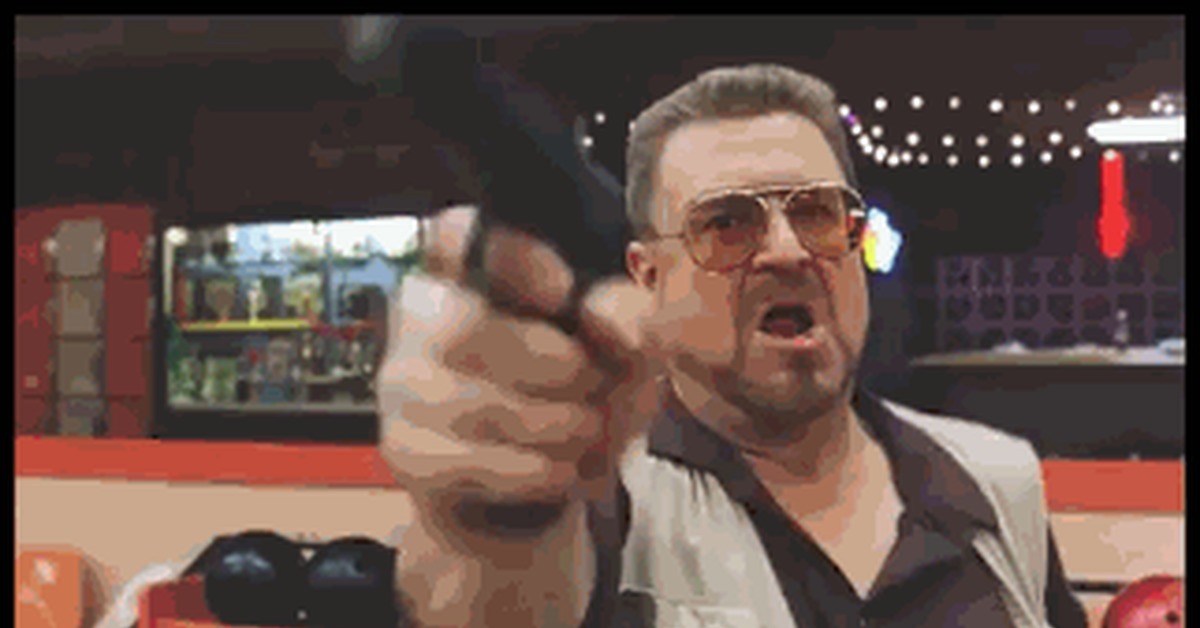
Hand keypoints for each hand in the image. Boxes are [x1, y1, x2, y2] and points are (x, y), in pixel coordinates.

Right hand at [376, 205, 657, 625]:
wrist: (527, 484)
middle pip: (469, 327)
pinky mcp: (407, 451)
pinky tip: (563, 468)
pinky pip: (478, 462)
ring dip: (557, 425)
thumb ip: (625, 318)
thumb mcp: (617, 344)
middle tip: (596, 384)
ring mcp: (403, 385)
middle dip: (556, 364)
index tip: (563, 291)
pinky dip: (538, 470)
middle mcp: (419, 315)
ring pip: (480, 403)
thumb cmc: (570, 390)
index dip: (510, 258)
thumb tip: (619, 323)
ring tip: (588, 431)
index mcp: (467, 266)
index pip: (454, 234)